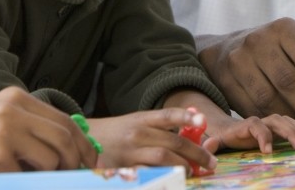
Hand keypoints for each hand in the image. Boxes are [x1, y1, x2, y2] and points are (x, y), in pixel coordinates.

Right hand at [0, 87, 97, 171]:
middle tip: (74, 178)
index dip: (83, 145)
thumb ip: (32, 128)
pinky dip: (25, 182)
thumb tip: (72, 150)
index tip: (91, 164)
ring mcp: (3, 132)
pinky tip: (7, 179)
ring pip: (51, 158)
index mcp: (17, 98)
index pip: (66, 120)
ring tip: (34, 177)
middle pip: (64, 138)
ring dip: (50, 175)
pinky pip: (26, 177)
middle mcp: (12, 110)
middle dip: (75, 163)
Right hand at [89, 109, 217, 173]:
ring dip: (184, 166)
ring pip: (164, 157)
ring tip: (193, 172)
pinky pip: (150, 172)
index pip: (167, 115)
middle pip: (173, 141)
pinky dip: (165, 175)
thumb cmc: (115, 134)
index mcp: (141, 118)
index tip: (202, 119)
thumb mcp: (135, 123)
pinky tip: (173, 179)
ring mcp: (130, 152)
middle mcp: (137, 133)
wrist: (83, 142)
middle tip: (211, 163)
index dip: (186, 116)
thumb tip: (195, 125)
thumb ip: (160, 126)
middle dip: (197, 153)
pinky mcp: (124, 168)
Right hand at [197, 18, 294, 132]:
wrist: (227, 49)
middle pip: (289, 82)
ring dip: (293, 118)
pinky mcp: (227, 81)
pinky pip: (253, 108)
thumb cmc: (274, 51)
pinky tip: (286, 124)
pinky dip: (273, 120)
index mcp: (283, 29)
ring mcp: (239, 61)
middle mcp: (258, 41)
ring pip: (270, 99)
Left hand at [202, 112, 294, 154]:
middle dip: (291, 133)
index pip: (256, 126)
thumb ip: (213, 143)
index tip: (268, 152)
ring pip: (290, 122)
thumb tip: (206, 146)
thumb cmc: (229, 138)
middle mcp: (263, 121)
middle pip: (278, 121)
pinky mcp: (282, 129)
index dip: (263, 137)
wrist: (235, 130)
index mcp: (248, 125)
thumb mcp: (219, 141)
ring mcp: (274, 124)